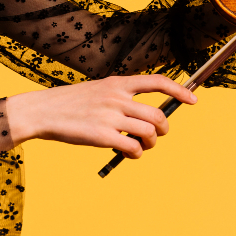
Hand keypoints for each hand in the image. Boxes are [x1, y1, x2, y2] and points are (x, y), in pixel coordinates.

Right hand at [6, 75, 195, 157]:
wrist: (41, 111)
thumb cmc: (71, 104)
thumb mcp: (99, 91)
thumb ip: (122, 99)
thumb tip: (149, 118)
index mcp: (118, 83)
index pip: (157, 82)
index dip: (179, 91)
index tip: (193, 100)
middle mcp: (117, 97)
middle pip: (158, 115)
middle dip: (163, 129)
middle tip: (155, 136)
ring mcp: (110, 116)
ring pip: (149, 132)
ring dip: (150, 143)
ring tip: (139, 145)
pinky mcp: (101, 136)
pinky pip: (133, 147)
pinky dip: (136, 153)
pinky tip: (126, 152)